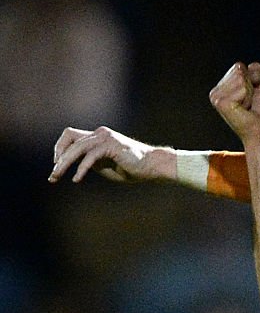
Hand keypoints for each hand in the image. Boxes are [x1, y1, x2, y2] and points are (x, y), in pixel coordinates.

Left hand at [49, 126, 173, 183]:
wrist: (152, 165)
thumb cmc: (131, 167)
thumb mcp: (105, 164)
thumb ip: (91, 161)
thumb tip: (75, 164)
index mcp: (98, 136)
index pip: (70, 136)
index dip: (60, 149)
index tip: (57, 165)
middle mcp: (100, 133)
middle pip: (70, 140)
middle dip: (58, 159)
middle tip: (53, 176)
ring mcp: (105, 138)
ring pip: (76, 148)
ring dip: (64, 163)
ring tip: (57, 177)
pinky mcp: (111, 145)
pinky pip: (90, 157)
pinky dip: (81, 169)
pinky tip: (77, 179)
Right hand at [209, 62, 259, 144]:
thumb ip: (256, 71)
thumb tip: (251, 64)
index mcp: (222, 87)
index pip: (239, 66)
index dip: (252, 79)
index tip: (251, 96)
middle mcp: (216, 91)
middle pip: (239, 69)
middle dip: (251, 85)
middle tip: (250, 102)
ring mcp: (216, 97)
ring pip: (241, 77)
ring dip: (250, 92)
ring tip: (247, 106)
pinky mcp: (221, 102)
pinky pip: (242, 87)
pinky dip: (248, 97)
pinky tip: (244, 109)